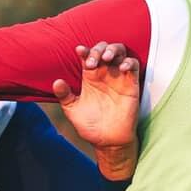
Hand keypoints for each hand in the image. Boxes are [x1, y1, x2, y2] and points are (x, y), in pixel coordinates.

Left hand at [52, 42, 141, 180]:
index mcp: (89, 78)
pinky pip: (133, 66)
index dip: (84, 51)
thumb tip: (56, 82)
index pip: (87, 57)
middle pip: (103, 49)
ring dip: (113, 49)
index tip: (79, 51)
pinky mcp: (131, 84)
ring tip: (106, 58)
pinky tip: (121, 67)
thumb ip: (65, 96)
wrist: (108, 141)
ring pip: (119, 52)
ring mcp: (118, 77)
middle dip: (98, 49)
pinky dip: (129, 62)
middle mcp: (104, 74)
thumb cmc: (90, 126)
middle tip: (93, 61)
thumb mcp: (73, 110)